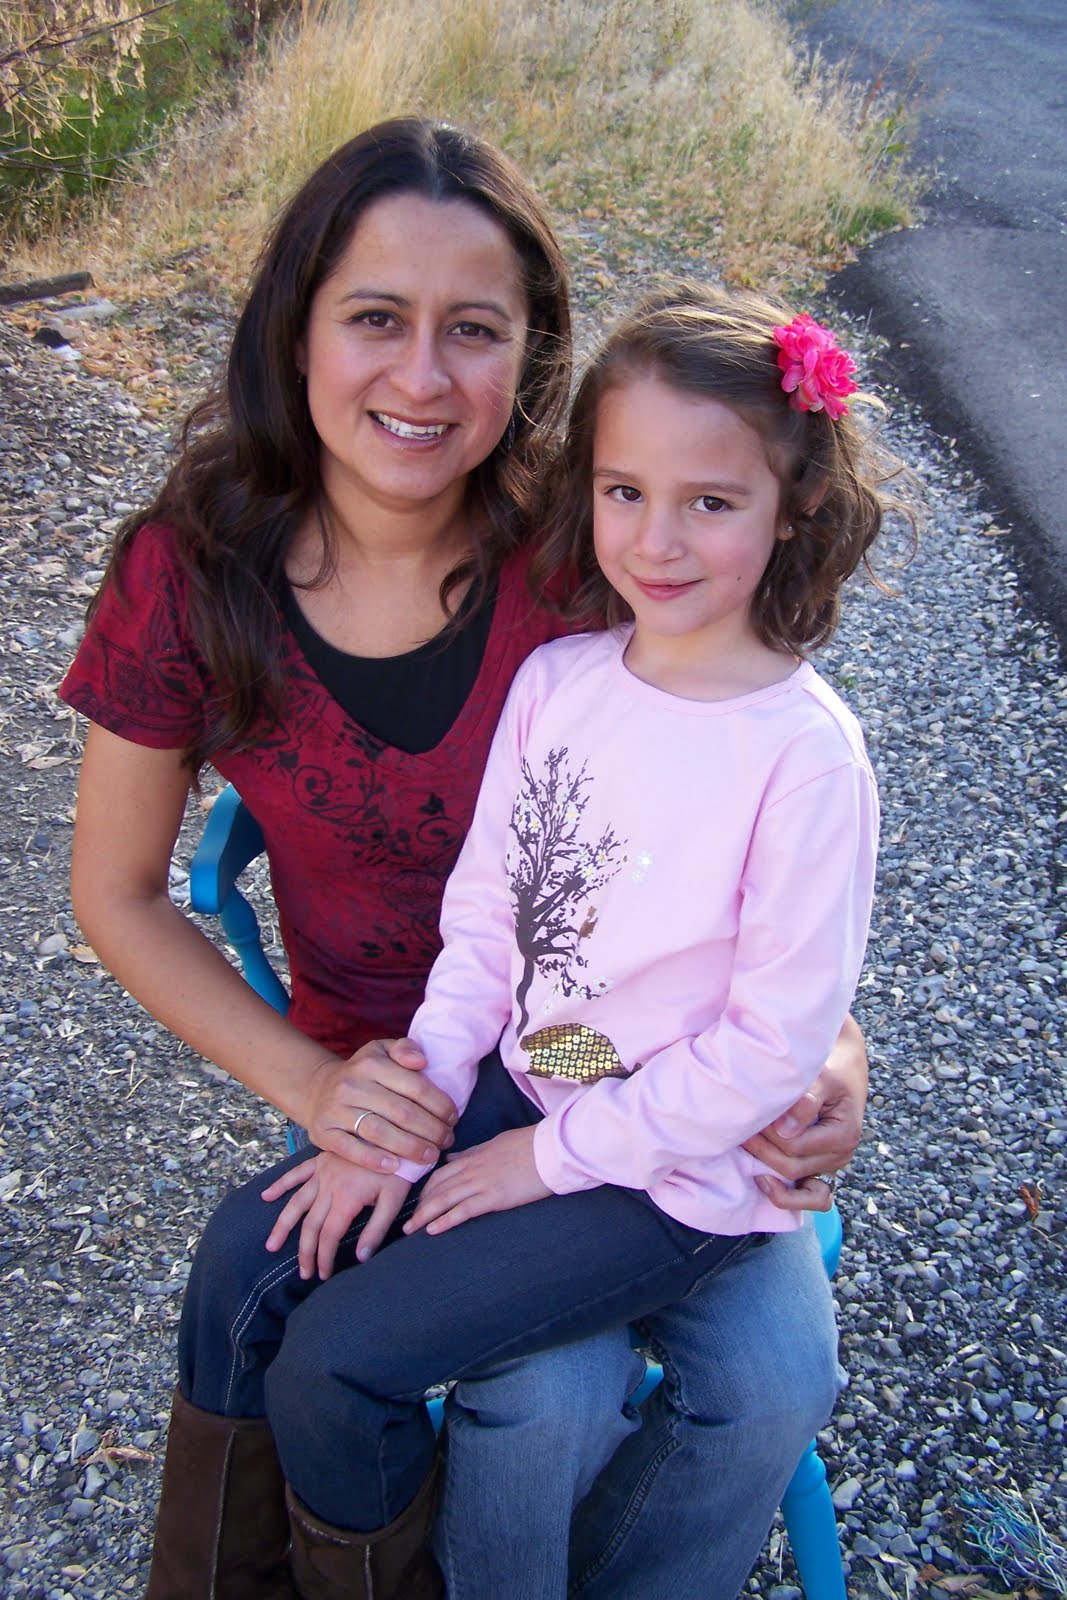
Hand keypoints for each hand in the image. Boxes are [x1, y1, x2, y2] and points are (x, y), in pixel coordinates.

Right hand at [262, 1153, 410, 1277]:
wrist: (396, 1132)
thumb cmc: (400, 1169)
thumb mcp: (394, 1200)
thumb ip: (376, 1230)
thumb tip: (361, 1259)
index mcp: (346, 1197)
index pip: (328, 1235)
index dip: (323, 1257)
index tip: (323, 1275)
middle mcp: (328, 1185)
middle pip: (310, 1225)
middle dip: (305, 1252)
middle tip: (303, 1273)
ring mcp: (322, 1171)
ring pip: (297, 1202)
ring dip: (283, 1225)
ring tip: (271, 1245)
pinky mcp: (321, 1159)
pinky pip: (296, 1173)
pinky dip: (281, 1185)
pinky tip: (266, 1196)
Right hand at [303, 1038, 457, 1173]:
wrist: (318, 1089)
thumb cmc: (363, 1073)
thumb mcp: (382, 1051)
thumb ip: (405, 1049)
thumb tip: (422, 1061)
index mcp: (372, 1063)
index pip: (416, 1086)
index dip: (440, 1105)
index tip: (453, 1118)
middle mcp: (352, 1084)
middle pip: (402, 1112)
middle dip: (431, 1130)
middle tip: (447, 1140)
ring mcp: (335, 1109)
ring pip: (379, 1132)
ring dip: (410, 1148)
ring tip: (430, 1156)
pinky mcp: (323, 1132)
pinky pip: (350, 1149)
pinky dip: (373, 1160)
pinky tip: (395, 1167)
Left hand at [404, 1127, 551, 1236]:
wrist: (551, 1149)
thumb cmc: (530, 1145)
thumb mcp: (496, 1144)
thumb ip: (473, 1152)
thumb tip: (454, 1156)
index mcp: (474, 1156)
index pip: (441, 1173)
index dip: (426, 1189)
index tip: (418, 1202)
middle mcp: (472, 1169)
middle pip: (437, 1187)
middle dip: (420, 1205)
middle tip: (407, 1221)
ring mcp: (481, 1183)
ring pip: (444, 1200)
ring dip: (423, 1216)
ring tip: (409, 1230)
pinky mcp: (493, 1197)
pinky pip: (463, 1211)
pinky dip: (445, 1221)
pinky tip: (432, 1231)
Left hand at [746, 1015, 867, 1212]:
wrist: (843, 1066)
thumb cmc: (832, 1066)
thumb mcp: (824, 1076)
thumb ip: (807, 1100)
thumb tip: (785, 1130)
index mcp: (844, 1135)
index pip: (795, 1146)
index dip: (768, 1134)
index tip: (751, 1113)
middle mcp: (840, 1155)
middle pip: (791, 1167)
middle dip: (761, 1148)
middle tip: (740, 1125)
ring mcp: (830, 1165)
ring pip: (793, 1181)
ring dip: (765, 1165)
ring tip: (744, 1142)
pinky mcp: (819, 1166)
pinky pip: (809, 1197)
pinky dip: (786, 1196)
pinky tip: (762, 1180)